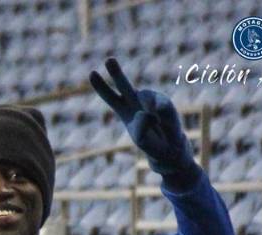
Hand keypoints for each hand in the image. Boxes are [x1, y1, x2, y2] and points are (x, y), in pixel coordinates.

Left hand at [89, 58, 193, 176]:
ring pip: (145, 99)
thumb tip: (147, 111)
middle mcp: (136, 101)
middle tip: (108, 59)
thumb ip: (140, 125)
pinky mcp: (164, 103)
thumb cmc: (150, 142)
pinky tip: (161, 120)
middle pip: (124, 85)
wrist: (169, 146)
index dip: (101, 86)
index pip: (110, 97)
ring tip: (154, 124)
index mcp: (124, 110)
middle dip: (116, 73)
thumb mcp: (140, 138)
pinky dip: (160, 116)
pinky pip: (160, 108)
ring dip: (148, 114)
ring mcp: (150, 100)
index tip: (92, 73)